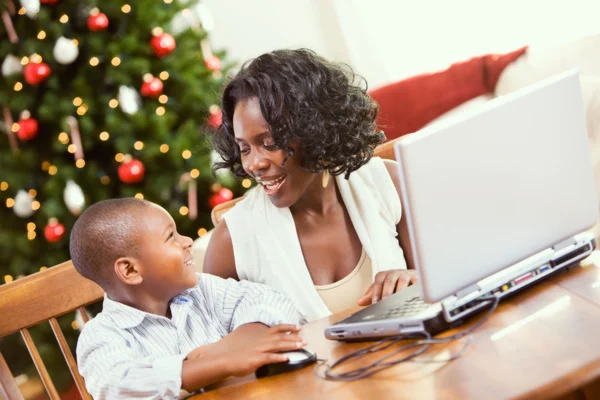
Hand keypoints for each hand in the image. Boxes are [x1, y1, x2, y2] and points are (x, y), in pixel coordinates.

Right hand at [189, 323, 305, 376]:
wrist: (221, 356)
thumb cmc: (232, 348)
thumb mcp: (245, 337)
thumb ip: (255, 335)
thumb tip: (261, 332)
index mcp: (260, 334)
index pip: (277, 328)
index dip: (288, 327)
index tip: (298, 327)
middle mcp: (261, 339)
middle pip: (281, 337)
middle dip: (294, 338)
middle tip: (305, 340)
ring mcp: (259, 349)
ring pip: (278, 345)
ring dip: (291, 345)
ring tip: (301, 346)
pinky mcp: (255, 359)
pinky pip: (270, 358)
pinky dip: (279, 357)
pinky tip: (287, 358)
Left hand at [357, 269, 417, 305]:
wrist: (410, 277)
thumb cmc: (393, 285)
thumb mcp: (381, 289)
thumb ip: (371, 296)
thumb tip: (359, 302)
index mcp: (384, 275)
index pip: (378, 282)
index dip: (376, 292)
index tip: (375, 303)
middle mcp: (394, 273)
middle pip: (389, 280)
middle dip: (387, 292)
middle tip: (385, 302)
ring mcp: (406, 274)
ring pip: (402, 280)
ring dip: (400, 290)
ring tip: (398, 300)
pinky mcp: (417, 278)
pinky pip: (416, 282)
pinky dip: (414, 288)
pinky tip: (413, 296)